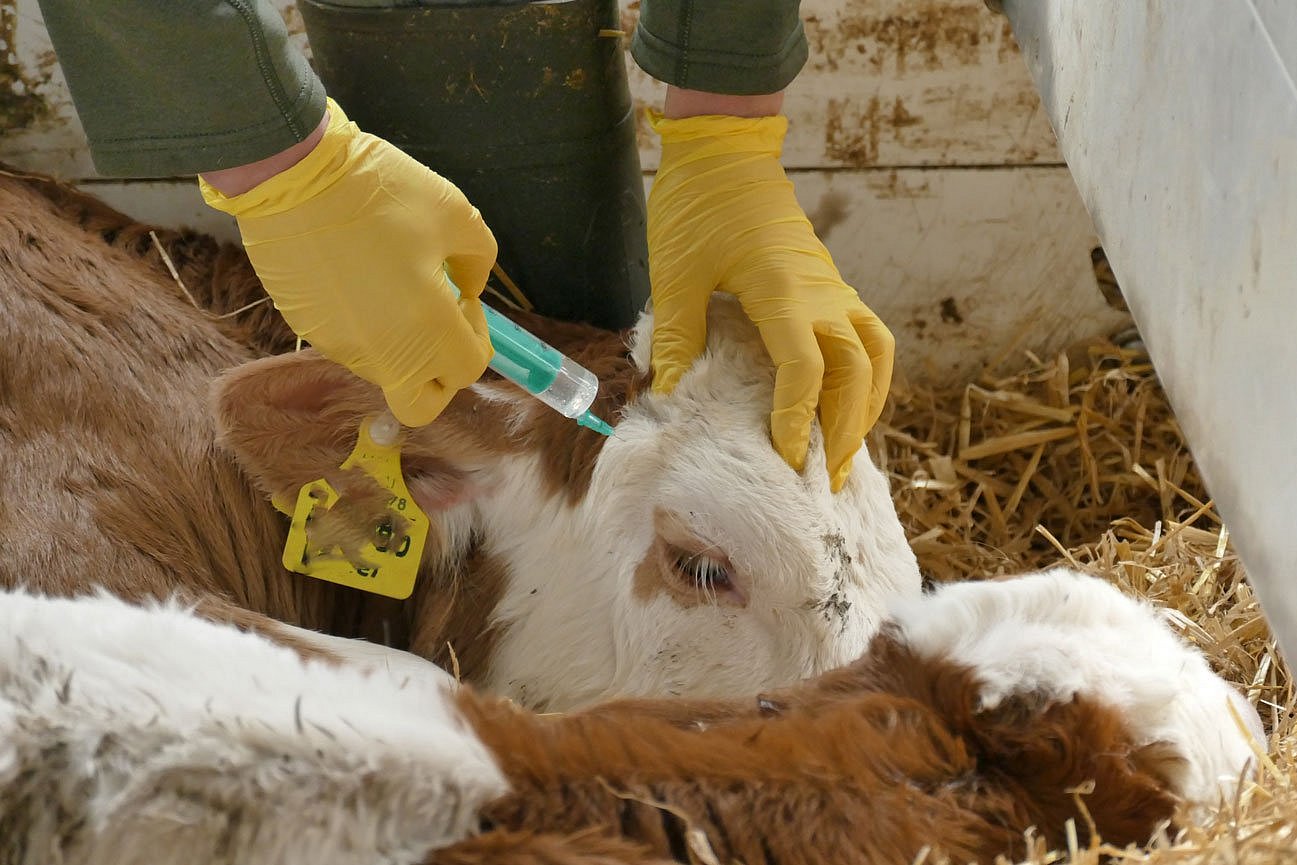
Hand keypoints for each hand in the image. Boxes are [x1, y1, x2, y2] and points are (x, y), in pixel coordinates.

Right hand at [199, 99, 495, 426]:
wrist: (291, 175)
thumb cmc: (381, 190)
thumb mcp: (453, 213)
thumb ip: (479, 259)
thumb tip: (471, 287)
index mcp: (427, 328)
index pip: (468, 369)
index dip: (476, 336)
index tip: (464, 299)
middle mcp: (384, 353)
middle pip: (423, 403)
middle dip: (439, 377)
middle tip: (438, 327)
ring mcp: (342, 346)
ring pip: (386, 371)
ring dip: (402, 343)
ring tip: (392, 282)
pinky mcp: (309, 331)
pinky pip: (351, 344)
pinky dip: (364, 323)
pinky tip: (357, 275)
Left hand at [647, 109, 893, 491]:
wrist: (726, 147)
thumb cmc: (696, 204)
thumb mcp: (675, 273)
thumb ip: (676, 336)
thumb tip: (671, 396)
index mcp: (783, 291)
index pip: (806, 370)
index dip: (799, 420)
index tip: (786, 460)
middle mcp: (821, 292)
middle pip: (856, 373)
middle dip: (846, 430)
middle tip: (828, 480)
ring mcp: (833, 286)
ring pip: (875, 356)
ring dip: (867, 406)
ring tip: (847, 452)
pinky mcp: (831, 283)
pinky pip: (868, 337)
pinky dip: (867, 377)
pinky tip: (849, 404)